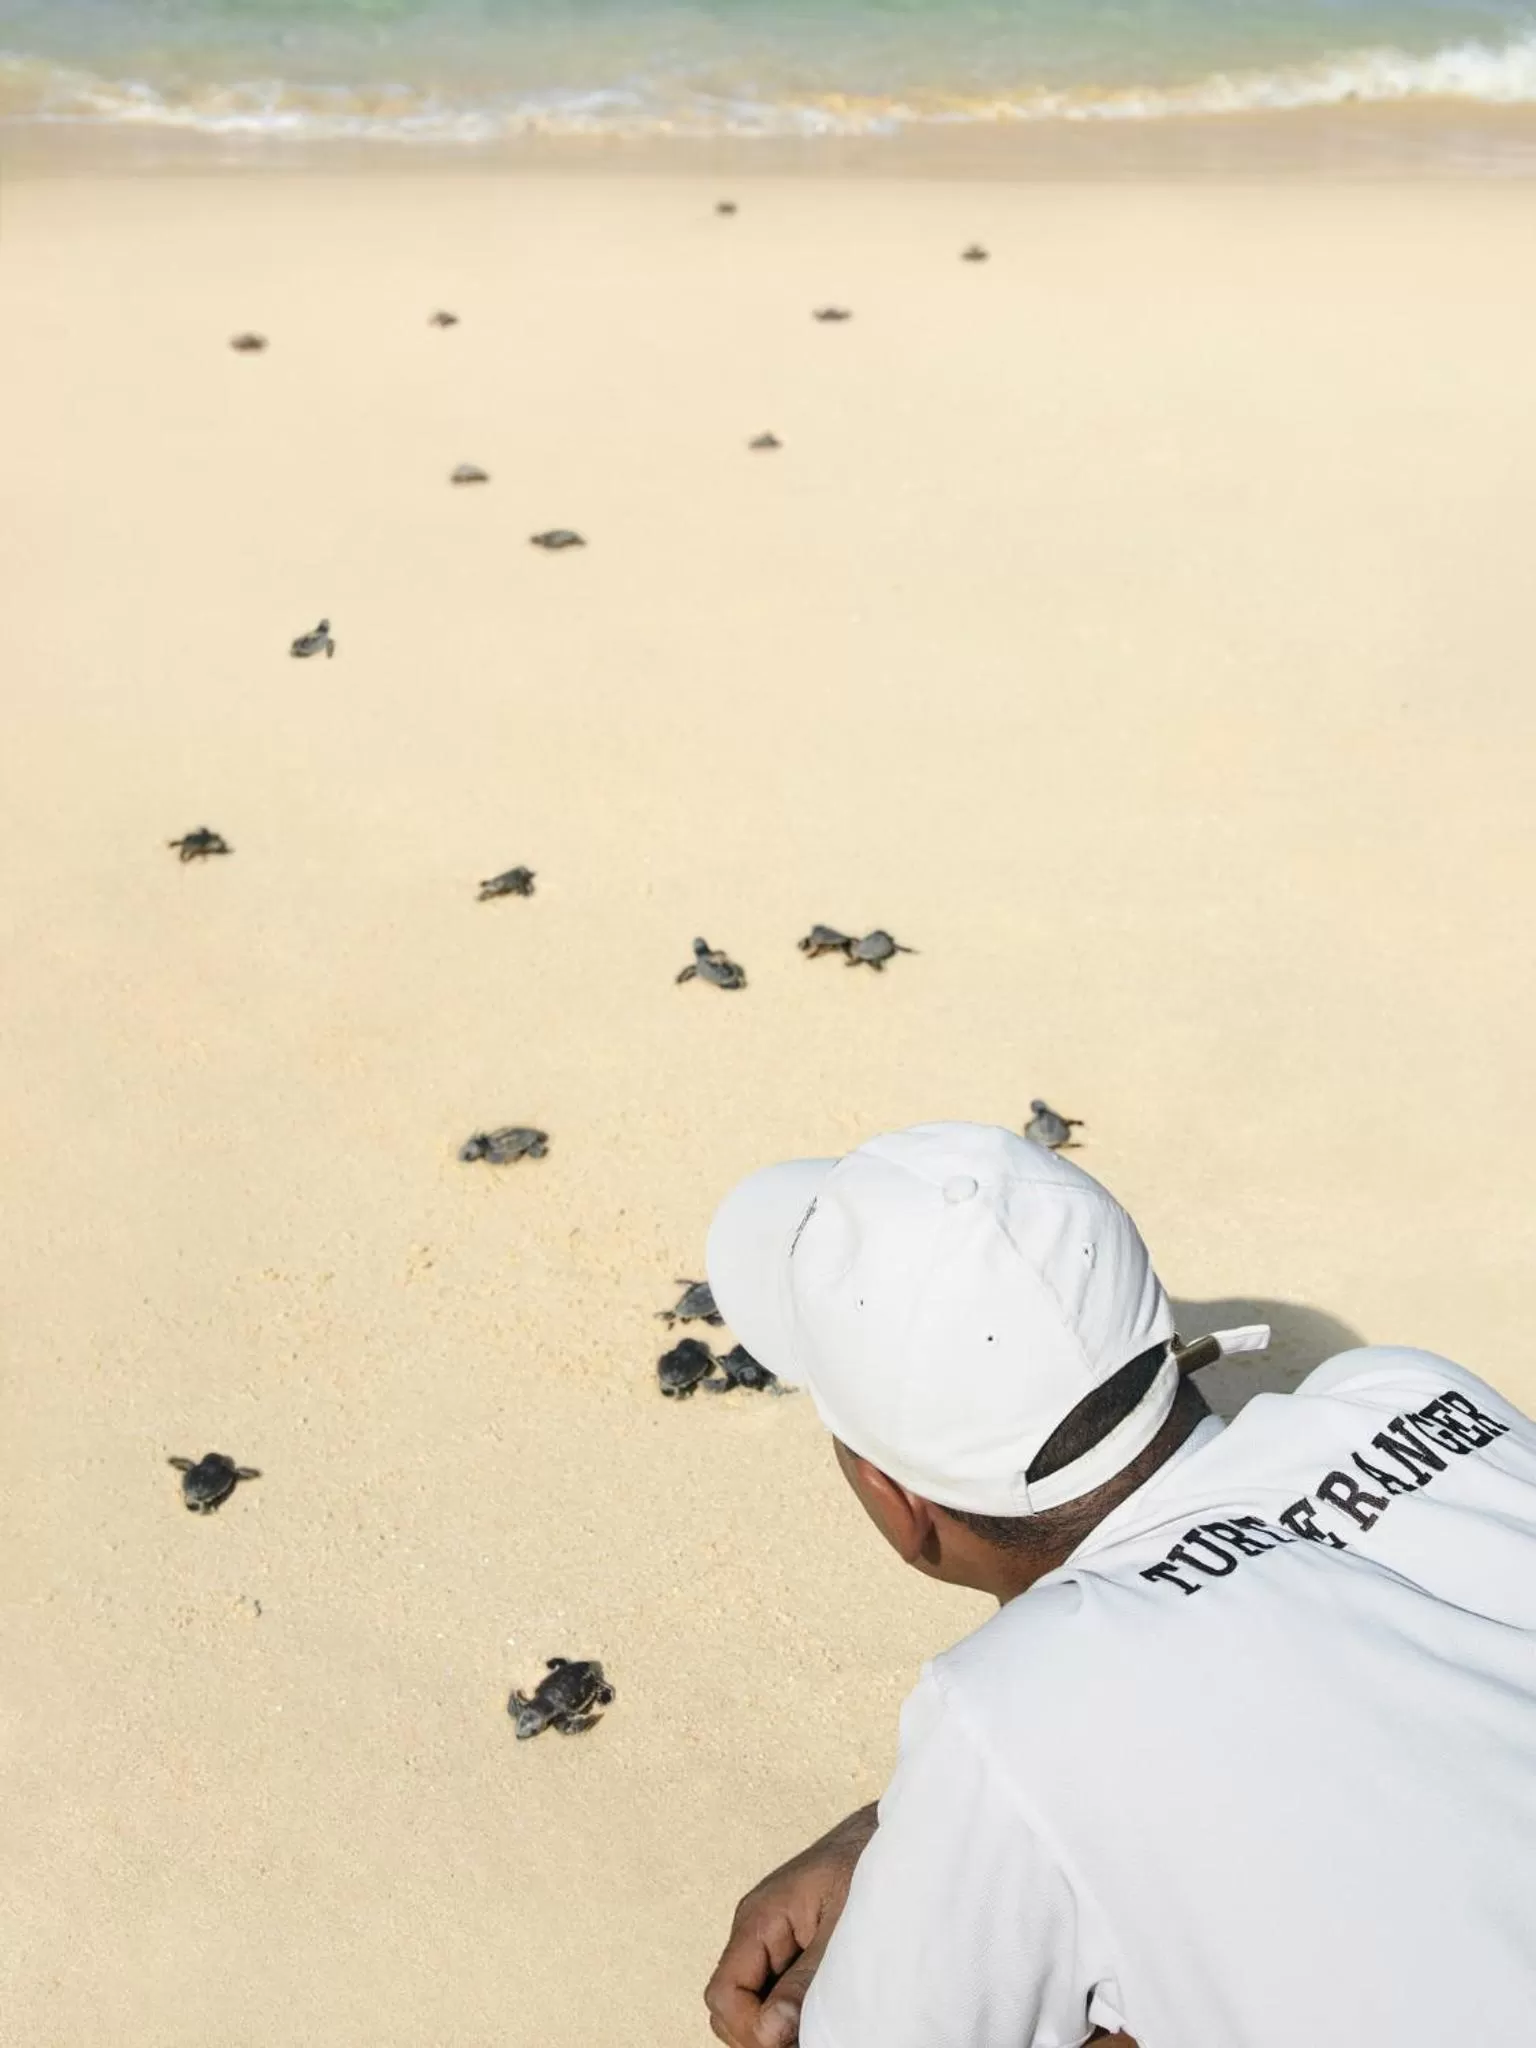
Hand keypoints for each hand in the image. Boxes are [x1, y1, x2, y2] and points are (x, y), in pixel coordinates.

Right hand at [705, 1804, 877, 2047]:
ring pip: (752, 2003)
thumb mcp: (843, 1928)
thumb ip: (806, 1981)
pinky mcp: (793, 1948)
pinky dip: (792, 2012)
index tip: (789, 2039)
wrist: (896, 1836)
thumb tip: (768, 2032)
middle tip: (805, 2039)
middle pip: (730, 2004)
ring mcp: (773, 1940)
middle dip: (759, 2032)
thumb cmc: (871, 1866)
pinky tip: (822, 2013)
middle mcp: (757, 1931)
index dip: (750, 2027)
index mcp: (759, 1919)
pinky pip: (776, 1991)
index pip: (724, 1993)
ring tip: (818, 2027)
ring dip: (777, 2024)